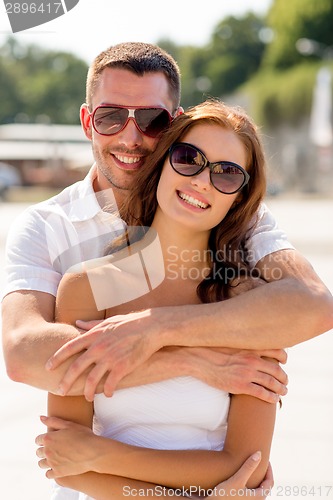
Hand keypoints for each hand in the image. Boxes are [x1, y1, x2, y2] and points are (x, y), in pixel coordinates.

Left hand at [35, 416, 99, 477]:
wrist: (93, 452)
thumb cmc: (83, 436)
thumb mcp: (69, 425)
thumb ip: (53, 421)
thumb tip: (41, 418)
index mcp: (48, 438)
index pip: (38, 440)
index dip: (43, 439)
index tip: (49, 440)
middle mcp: (47, 451)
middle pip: (38, 452)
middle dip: (43, 449)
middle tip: (53, 448)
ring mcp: (52, 463)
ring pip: (41, 464)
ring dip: (45, 460)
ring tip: (54, 458)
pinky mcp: (58, 473)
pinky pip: (48, 474)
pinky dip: (51, 471)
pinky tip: (57, 467)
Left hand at [46, 311, 160, 400]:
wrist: (151, 327)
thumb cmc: (130, 322)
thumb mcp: (108, 321)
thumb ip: (91, 325)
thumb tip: (77, 323)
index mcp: (94, 335)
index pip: (69, 348)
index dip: (56, 358)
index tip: (47, 367)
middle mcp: (99, 347)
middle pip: (76, 367)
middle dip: (65, 381)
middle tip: (59, 391)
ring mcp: (110, 358)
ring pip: (91, 380)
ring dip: (86, 391)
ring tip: (86, 397)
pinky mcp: (122, 367)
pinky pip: (109, 384)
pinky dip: (106, 391)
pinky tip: (107, 394)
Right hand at [185, 347, 287, 403]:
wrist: (197, 358)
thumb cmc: (211, 349)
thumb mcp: (230, 341)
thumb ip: (242, 343)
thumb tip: (246, 343)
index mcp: (250, 347)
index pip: (276, 350)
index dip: (283, 357)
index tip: (284, 362)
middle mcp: (252, 359)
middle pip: (277, 369)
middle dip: (284, 377)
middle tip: (285, 382)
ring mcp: (247, 373)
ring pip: (273, 383)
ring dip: (281, 389)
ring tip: (283, 392)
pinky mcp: (241, 386)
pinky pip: (263, 393)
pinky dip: (271, 397)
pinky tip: (273, 399)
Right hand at [206, 452, 272, 497]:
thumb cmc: (225, 496)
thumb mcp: (237, 479)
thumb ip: (248, 467)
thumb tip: (259, 454)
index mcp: (258, 498)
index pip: (270, 483)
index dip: (269, 470)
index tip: (266, 460)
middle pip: (264, 487)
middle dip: (263, 474)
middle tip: (259, 462)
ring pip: (257, 490)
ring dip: (256, 478)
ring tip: (251, 468)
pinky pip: (250, 492)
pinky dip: (250, 483)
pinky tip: (242, 477)